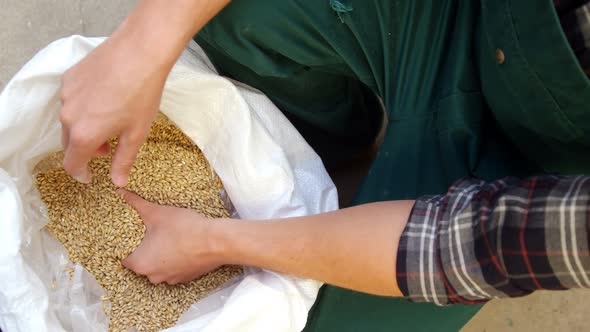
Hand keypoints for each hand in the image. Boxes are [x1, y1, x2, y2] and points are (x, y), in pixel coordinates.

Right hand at [59, 0, 231, 186]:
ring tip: (111, 119)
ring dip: (86, 127)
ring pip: (70, 120)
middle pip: (70, 142)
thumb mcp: (136, 133)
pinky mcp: (69, 77)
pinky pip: (72, 100)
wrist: (140, 52)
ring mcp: (66, 95)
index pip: (72, 163)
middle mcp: (68, 116)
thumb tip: (118, 182)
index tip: (90, 176)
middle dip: (88, 149)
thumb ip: (123, 160)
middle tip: (110, 145)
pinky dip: (85, 106)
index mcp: (84, 135)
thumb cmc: (142, 93)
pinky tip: (106, 98)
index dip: (81, 173)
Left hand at [118, 189, 224, 284]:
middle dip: (145, 248)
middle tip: (151, 232)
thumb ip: (135, 203)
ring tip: (168, 237)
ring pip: (159, 266)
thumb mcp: (156, 212)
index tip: (133, 232)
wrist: (216, 242)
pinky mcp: (186, 278)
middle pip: (141, 262)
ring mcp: (171, 279)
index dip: (126, 243)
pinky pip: (174, 269)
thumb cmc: (184, 228)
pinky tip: (182, 245)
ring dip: (161, 255)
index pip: (124, 257)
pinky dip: (175, 259)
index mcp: (140, 264)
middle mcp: (153, 276)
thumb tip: (120, 192)